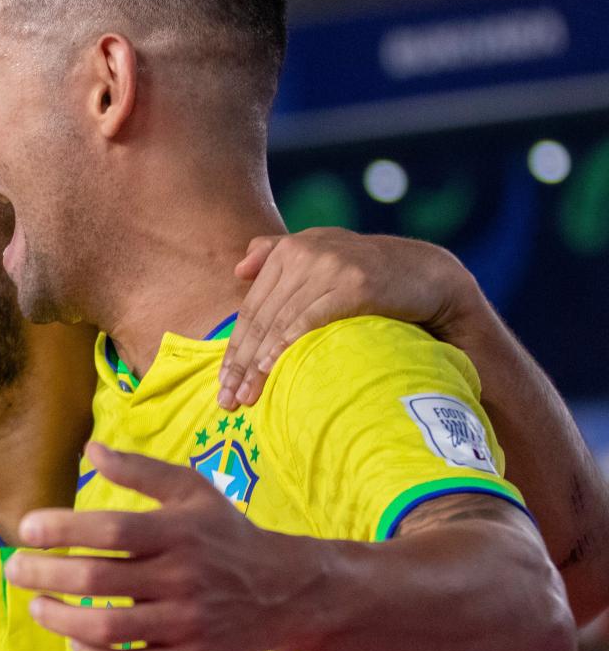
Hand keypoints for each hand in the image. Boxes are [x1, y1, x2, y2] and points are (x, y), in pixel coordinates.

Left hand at [3, 443, 314, 650]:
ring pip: (108, 628)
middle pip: (98, 580)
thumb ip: (140, 471)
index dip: (62, 529)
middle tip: (13, 570)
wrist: (286, 591)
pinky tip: (73, 641)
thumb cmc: (225, 534)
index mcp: (177, 532)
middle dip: (44, 574)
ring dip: (60, 619)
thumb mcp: (191, 491)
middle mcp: (181, 578)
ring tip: (36, 605)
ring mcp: (185, 623)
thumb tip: (90, 450)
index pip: (110, 530)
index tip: (25, 529)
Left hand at [218, 228, 471, 409]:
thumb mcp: (323, 252)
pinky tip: (271, 370)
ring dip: (258, 365)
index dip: (235, 347)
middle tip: (227, 400)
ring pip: (279, 323)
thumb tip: (238, 270)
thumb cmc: (372, 273)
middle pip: (261, 318)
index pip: (252, 308)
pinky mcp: (354, 284)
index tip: (222, 382)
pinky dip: (286, 345)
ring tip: (246, 398)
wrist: (429, 272)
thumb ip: (278, 253)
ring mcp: (329, 267)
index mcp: (289, 251)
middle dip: (240, 364)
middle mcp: (304, 253)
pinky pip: (309, 318)